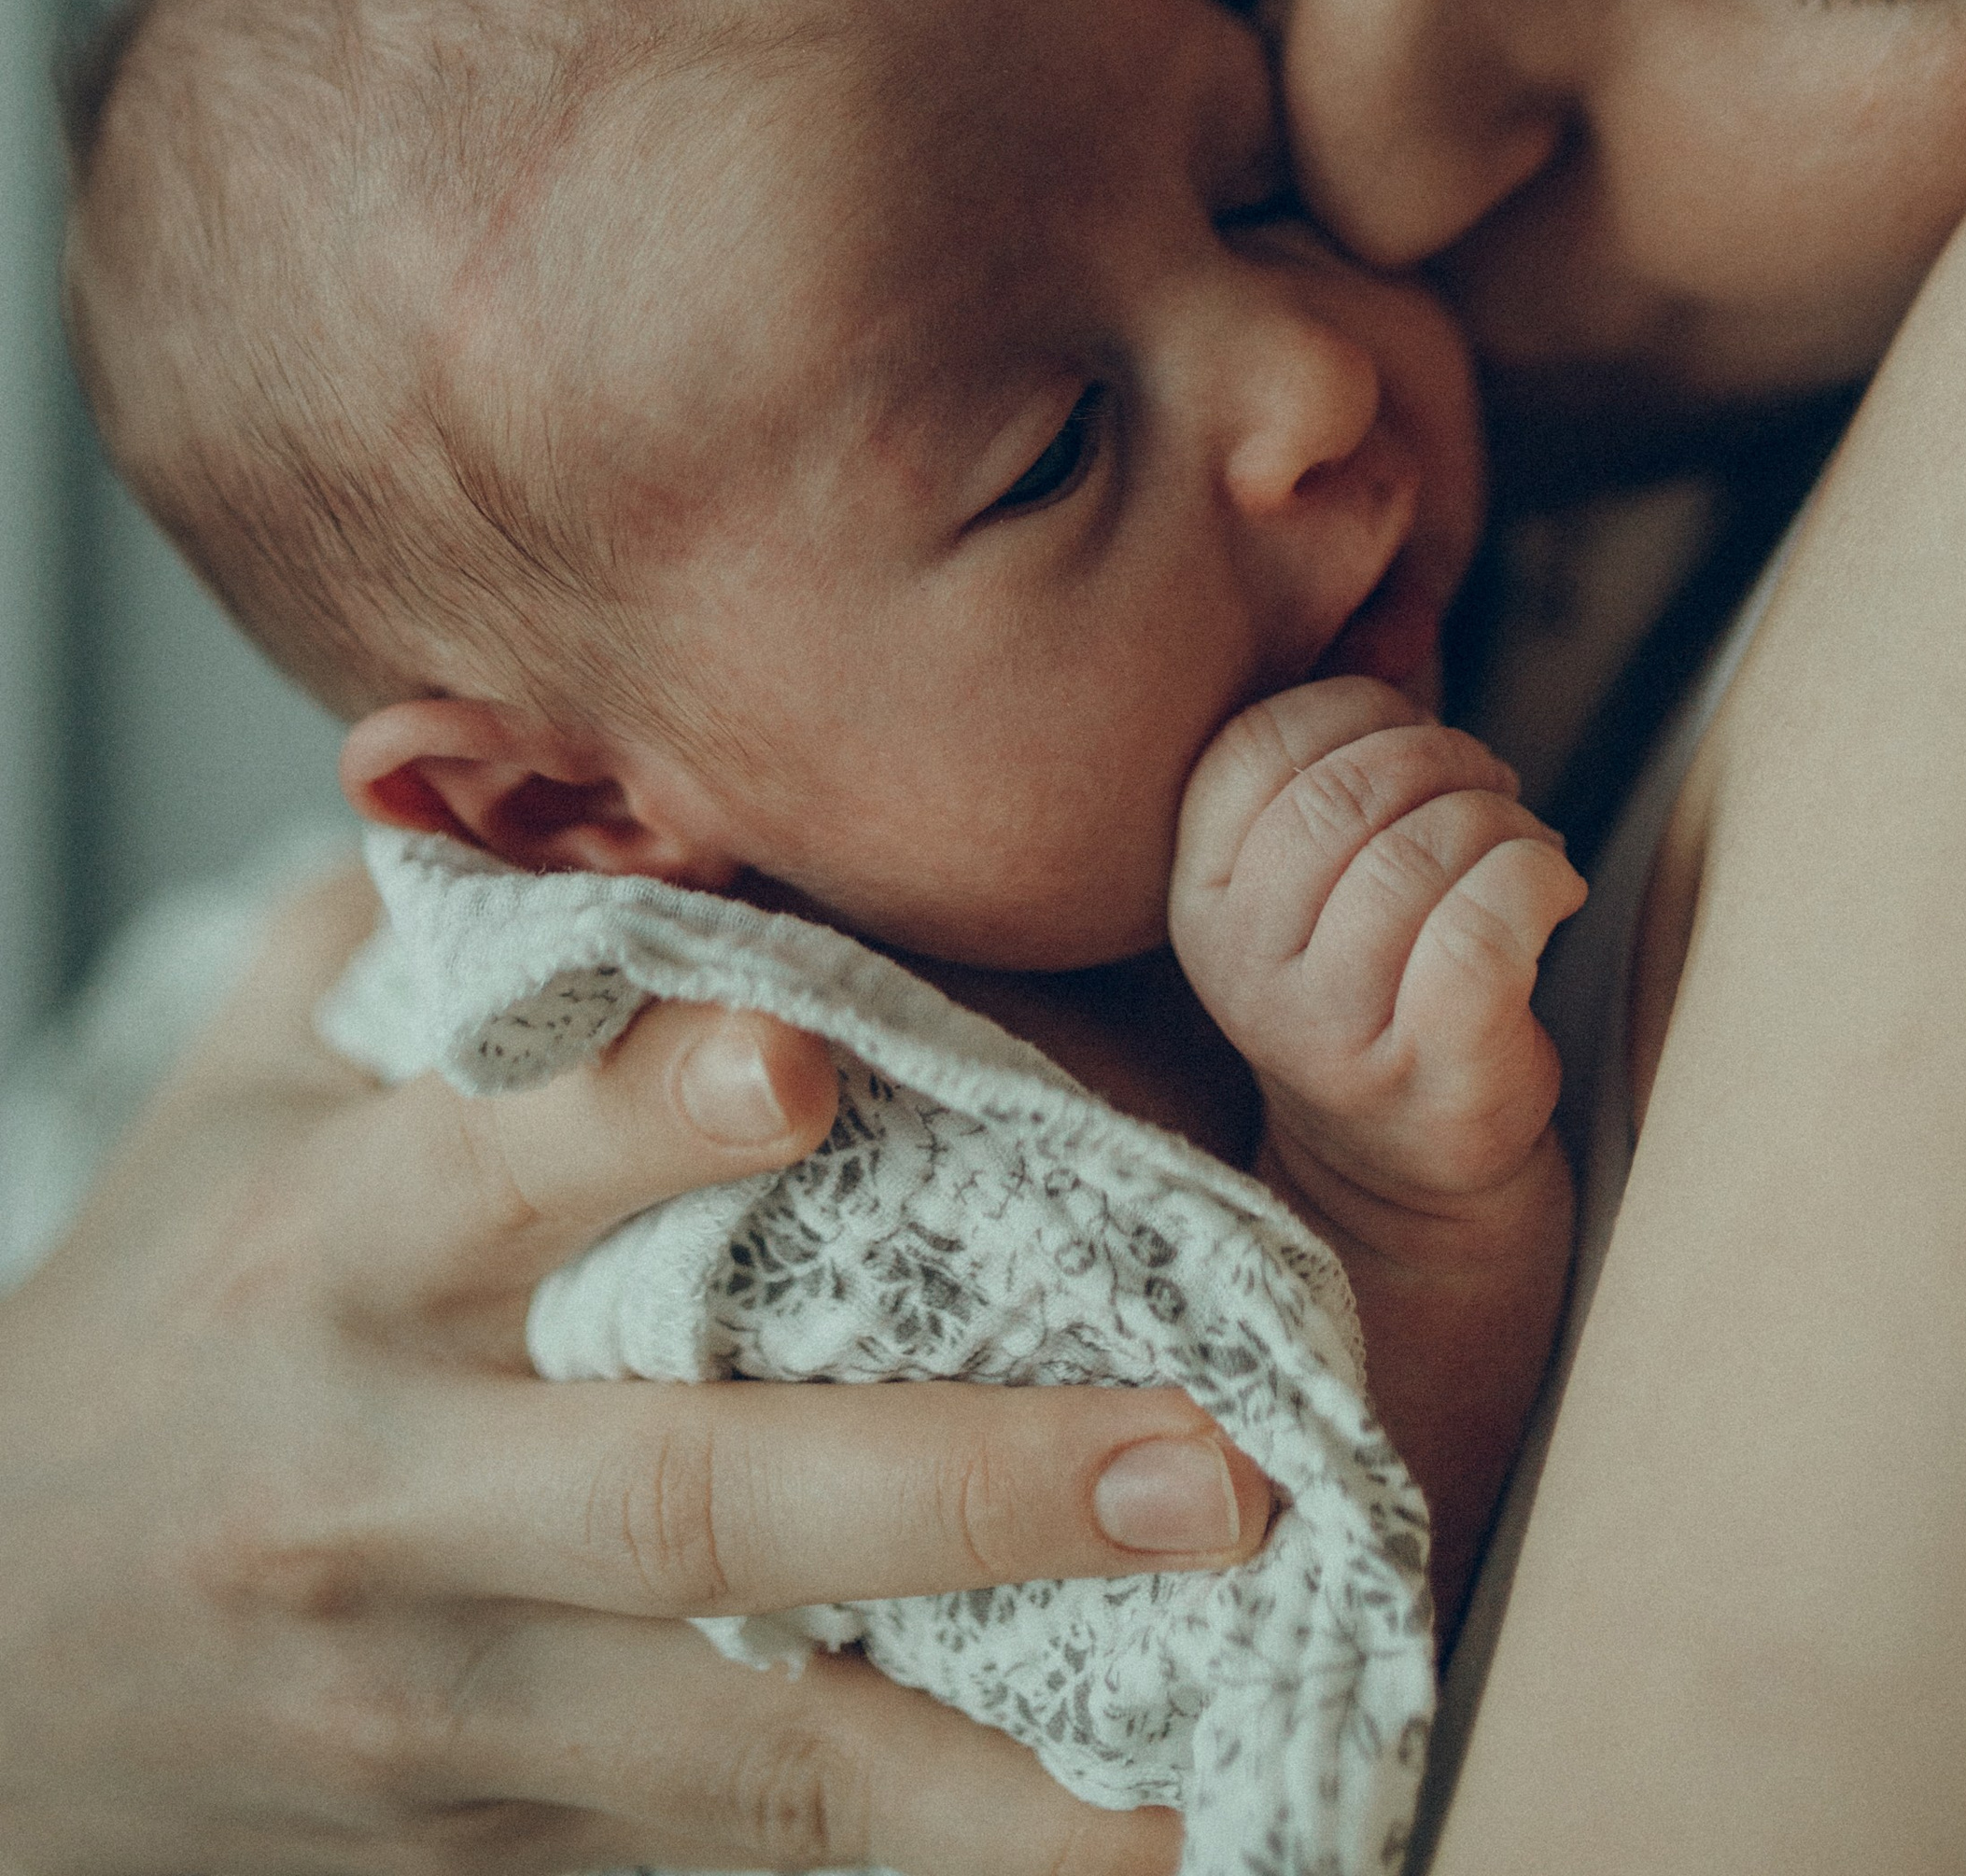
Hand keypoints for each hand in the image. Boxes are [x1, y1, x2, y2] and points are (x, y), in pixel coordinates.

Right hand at [0, 861, 1269, 1875]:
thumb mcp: (263, 1073)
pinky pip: (724, 1858)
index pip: (491, 1166)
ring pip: (732, 1753)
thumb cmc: (183, 1291)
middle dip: (956, 1487)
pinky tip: (1121, 1845)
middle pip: (678, 1500)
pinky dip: (917, 1859)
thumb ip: (449, 921)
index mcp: (336, 1244)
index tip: (816, 1068)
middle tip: (1208, 1463)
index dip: (643, 1115)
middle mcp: (388, 1483)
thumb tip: (668, 753)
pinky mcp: (488, 1841)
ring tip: (1229, 1732)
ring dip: (988, 1767)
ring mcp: (442, 1697)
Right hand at [1170, 674, 1586, 1212]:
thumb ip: (1334, 751)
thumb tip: (1394, 622)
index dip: (1356, 711)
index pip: (1257, 745)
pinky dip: (1540, 878)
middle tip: (1488, 787)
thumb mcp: (1315, 868)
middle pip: (1350, 792)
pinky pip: (1488, 925)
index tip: (1411, 734)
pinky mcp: (1422, 1073)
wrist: (1407, 1161)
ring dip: (1501, 820)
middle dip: (1445, 760)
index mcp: (1199, 895)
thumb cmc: (1376, 971)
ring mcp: (1326, 1029)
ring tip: (1521, 847)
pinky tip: (1552, 892)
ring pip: (1424, 852)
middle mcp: (1243, 965)